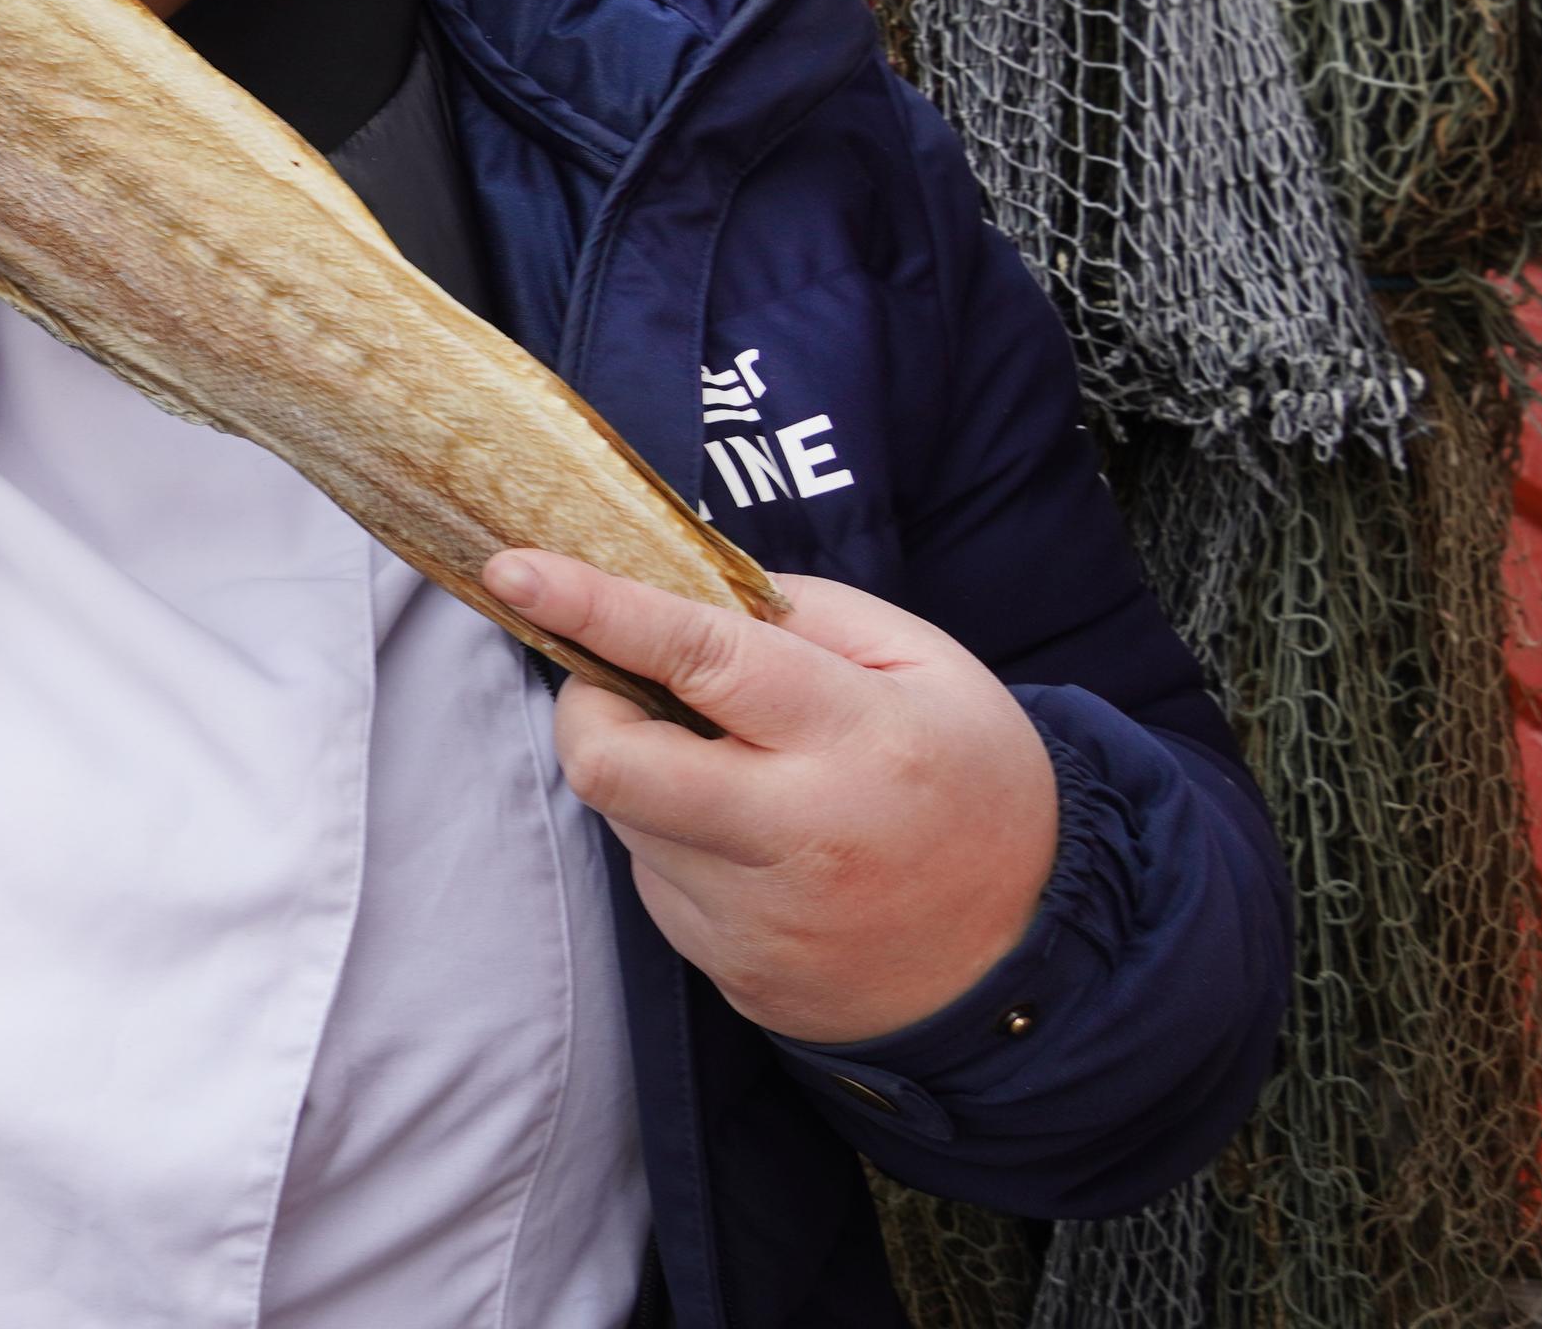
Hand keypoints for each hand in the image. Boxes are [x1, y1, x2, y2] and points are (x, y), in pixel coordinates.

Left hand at [483, 550, 1059, 1044]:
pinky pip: (658, 881)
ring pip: (626, 818)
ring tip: (732, 771)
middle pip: (612, 763)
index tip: (515, 570)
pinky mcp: (734, 972)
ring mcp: (759, 917)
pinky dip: (677, 840)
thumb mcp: (926, 665)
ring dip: (645, 774)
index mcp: (855, 737)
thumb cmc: (973, 786)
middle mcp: (798, 834)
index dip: (594, 606)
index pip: (698, 656)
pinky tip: (751, 842)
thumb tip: (678, 586)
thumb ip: (804, 613)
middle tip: (624, 685)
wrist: (1027, 963)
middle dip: (586, 706)